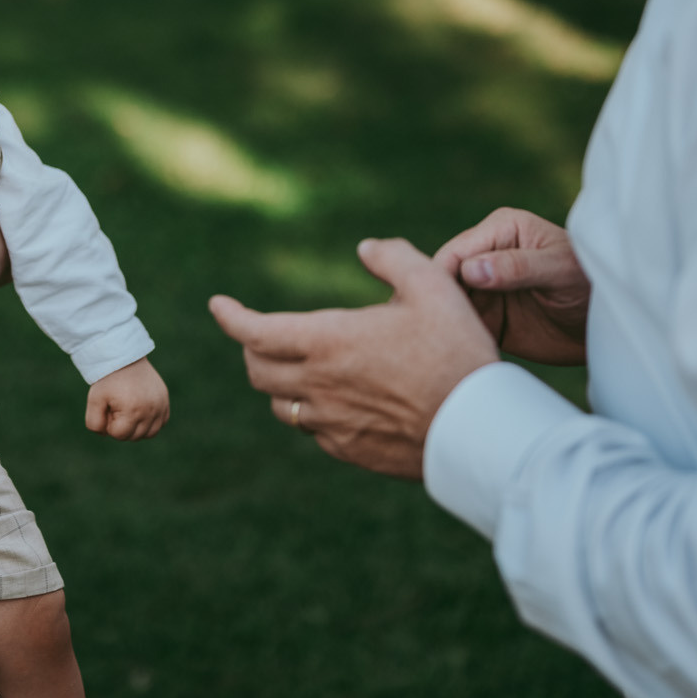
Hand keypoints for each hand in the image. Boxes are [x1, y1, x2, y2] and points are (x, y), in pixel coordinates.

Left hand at [85, 358, 169, 440]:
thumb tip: (107, 434)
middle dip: (123, 426)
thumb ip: (94, 424)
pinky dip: (151, 421)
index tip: (108, 407)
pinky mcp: (165, 401)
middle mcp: (151, 410)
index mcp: (133, 410)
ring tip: (129, 409)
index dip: (110, 424)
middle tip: (117, 406)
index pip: (120, 435)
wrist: (124, 357)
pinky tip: (140, 409)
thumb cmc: (108, 379)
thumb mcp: (94, 400)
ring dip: (137, 427)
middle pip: (135, 436)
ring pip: (150, 433)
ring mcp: (161, 406)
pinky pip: (161, 422)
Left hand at [209, 237, 498, 479]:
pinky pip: (313, 430)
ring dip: (279, 383)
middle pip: (257, 370)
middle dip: (251, 347)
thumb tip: (367, 247)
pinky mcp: (349, 450)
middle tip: (259, 333)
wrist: (477, 428)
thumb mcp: (432, 286)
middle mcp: (318, 385)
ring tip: (296, 367)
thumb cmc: (456, 352)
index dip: (230, 315)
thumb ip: (394, 259)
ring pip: (281, 405)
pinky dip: (311, 411)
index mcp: (327, 341)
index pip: (254, 330)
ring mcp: (331, 423)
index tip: (219, 304)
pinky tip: (334, 401)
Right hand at [433, 208, 589, 365]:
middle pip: (444, 278)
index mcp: (500, 231)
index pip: (456, 252)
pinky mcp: (488, 317)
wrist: (608, 324)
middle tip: (432, 331)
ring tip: (443, 346)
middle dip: (437, 301)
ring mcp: (485, 288)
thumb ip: (517, 267)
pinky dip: (457, 338)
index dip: (440, 276)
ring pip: (448, 304)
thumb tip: (471, 270)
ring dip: (444, 322)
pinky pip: (462, 326)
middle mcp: (486, 256)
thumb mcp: (558, 270)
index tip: (437, 305)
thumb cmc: (591, 283)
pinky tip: (458, 353)